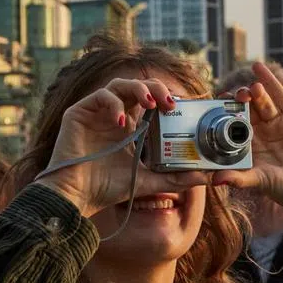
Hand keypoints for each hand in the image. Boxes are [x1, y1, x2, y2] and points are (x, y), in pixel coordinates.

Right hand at [36, 78, 212, 217]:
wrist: (75, 198)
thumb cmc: (106, 189)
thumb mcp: (147, 182)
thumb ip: (175, 178)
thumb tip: (206, 176)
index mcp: (128, 126)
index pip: (149, 101)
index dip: (164, 98)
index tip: (180, 107)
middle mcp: (112, 115)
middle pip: (137, 86)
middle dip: (156, 88)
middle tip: (170, 102)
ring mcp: (95, 112)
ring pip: (119, 84)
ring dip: (138, 89)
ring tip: (151, 103)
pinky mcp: (78, 112)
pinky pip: (100, 96)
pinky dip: (113, 104)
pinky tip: (121, 121)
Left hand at [213, 62, 282, 217]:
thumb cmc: (282, 189)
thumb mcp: (258, 181)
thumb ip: (238, 178)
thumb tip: (214, 180)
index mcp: (246, 144)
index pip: (230, 122)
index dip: (222, 112)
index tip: (214, 104)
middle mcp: (259, 131)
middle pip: (244, 108)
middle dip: (237, 100)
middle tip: (232, 97)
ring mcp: (276, 122)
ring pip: (261, 101)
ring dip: (254, 92)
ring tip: (251, 89)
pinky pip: (279, 96)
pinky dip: (270, 81)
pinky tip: (259, 67)